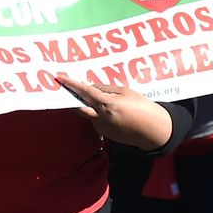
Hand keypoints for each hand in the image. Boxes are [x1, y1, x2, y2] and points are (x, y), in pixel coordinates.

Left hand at [59, 76, 173, 150]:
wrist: (152, 130)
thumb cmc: (142, 107)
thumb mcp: (125, 92)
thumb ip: (106, 89)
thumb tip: (91, 87)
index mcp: (107, 104)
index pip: (85, 92)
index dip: (71, 84)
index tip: (60, 78)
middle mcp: (101, 117)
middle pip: (77, 107)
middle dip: (69, 98)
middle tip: (63, 89)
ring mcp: (102, 127)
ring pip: (88, 113)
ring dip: (87, 105)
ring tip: (98, 97)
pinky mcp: (105, 134)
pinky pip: (96, 120)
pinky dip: (97, 113)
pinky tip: (108, 109)